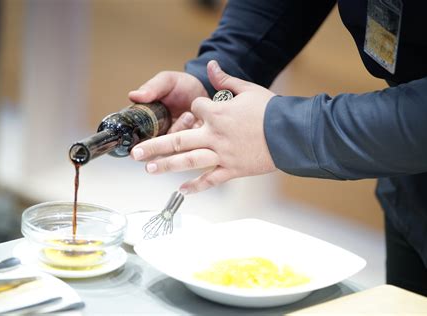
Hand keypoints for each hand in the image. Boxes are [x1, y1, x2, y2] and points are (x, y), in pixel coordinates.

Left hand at [131, 60, 276, 193]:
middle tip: (135, 153)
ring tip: (149, 169)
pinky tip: (181, 191)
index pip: (194, 109)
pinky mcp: (232, 170)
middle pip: (178, 140)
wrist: (291, 133)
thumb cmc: (271, 110)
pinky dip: (196, 186)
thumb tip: (210, 64)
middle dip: (154, 146)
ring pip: (189, 161)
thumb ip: (225, 79)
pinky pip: (211, 180)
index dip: (193, 110)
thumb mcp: (248, 89)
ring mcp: (222, 155)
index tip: (197, 112)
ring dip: (167, 165)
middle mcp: (214, 135)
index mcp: (218, 114)